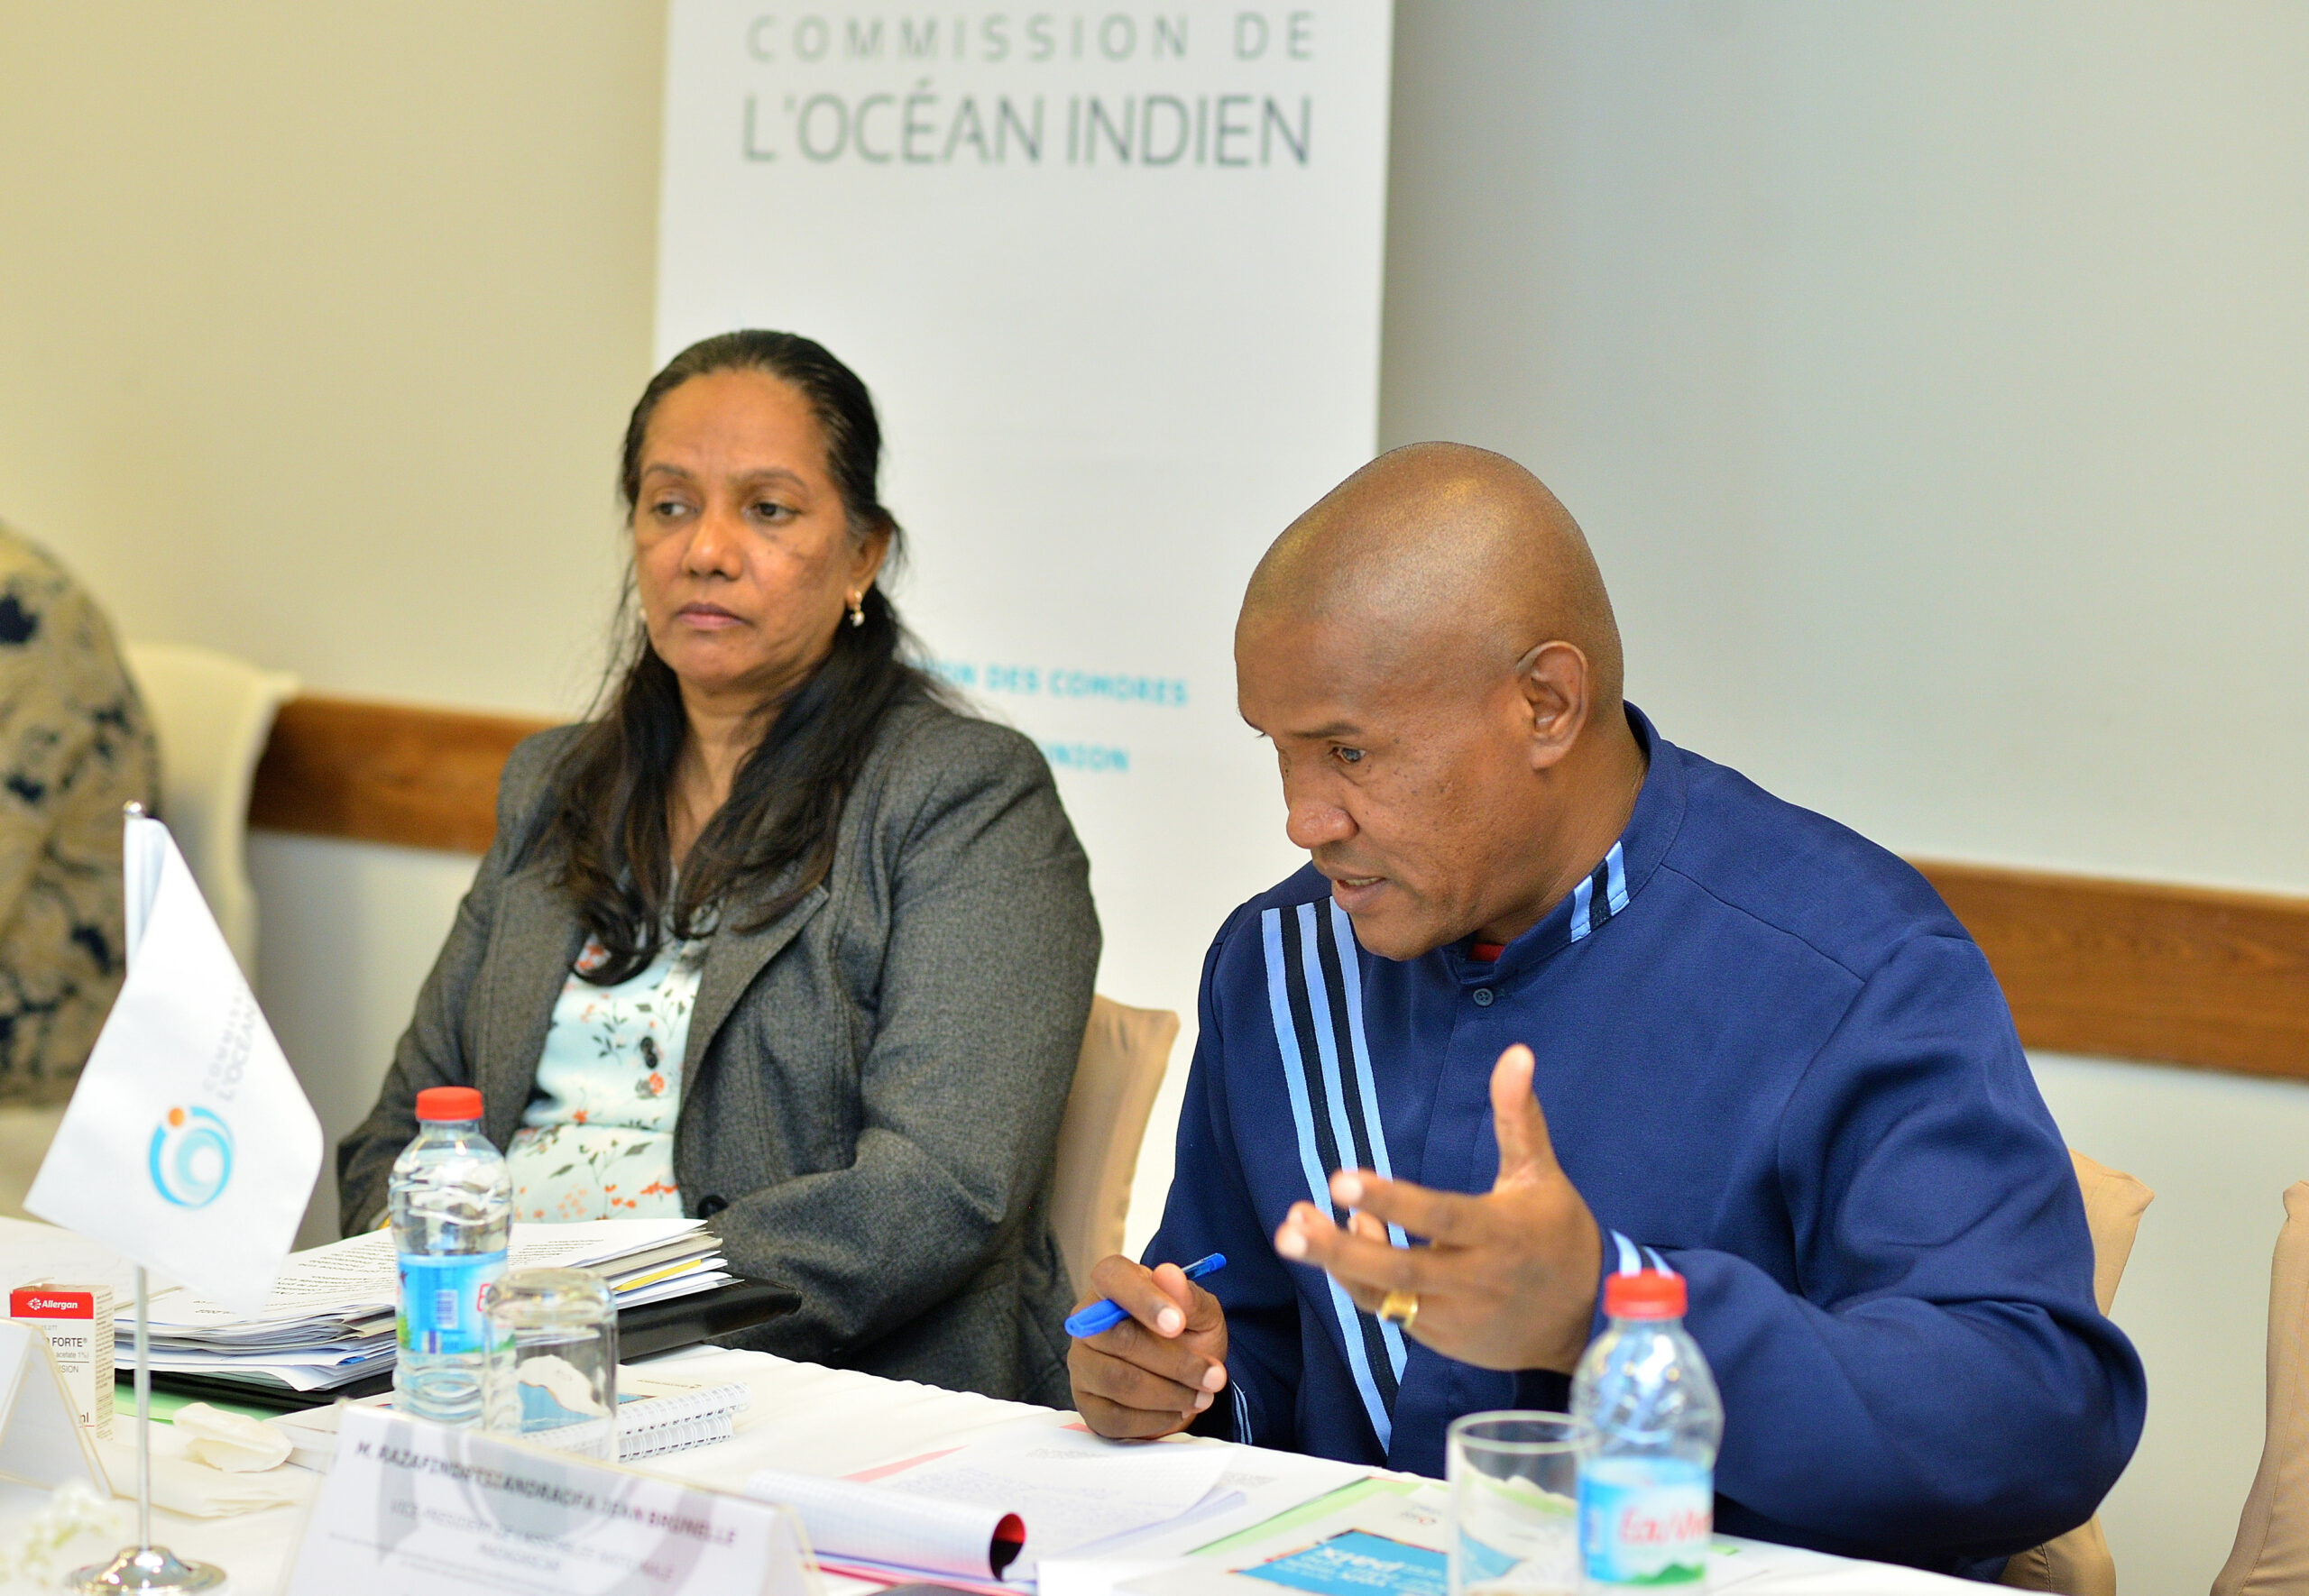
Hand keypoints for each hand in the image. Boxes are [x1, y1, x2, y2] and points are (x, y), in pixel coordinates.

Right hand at [1067, 1254, 1229, 1439]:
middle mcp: (1086, 1322)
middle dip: (1175, 1362)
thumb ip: (1189, 1298)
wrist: (1183, 1379)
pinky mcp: (1086, 1403)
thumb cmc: (1187, 1336)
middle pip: (1119, 1339)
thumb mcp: (1203, 1316)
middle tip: (1215, 1376)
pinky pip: (1114, 1416)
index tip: (1177, 1324)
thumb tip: (1169, 1274)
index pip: (1112, 1278)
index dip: (1144, 1299)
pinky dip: (1155, 1418)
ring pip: (1118, 1381)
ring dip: (1170, 1393)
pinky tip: (1177, 1412)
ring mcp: (1082, 1364)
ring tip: (1203, 1396)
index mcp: (1112, 1284)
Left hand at [1274, 1043, 1601, 1371]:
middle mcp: (1474, 1280)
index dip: (1391, 1202)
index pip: (1439, 1218)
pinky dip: (1359, 1280)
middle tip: (1289, 1229)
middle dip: (1339, 1251)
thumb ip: (1519, 1117)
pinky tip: (1337, 1242)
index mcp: (1500, 1234)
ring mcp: (1454, 1316)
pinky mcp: (1440, 1338)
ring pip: (1384, 1296)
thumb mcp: (1541, 1175)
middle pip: (1398, 1271)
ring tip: (1293, 1230)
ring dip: (1337, 1264)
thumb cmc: (1559, 1235)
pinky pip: (1389, 1311)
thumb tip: (1517, 1052)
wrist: (1584, 1322)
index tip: (1341, 1181)